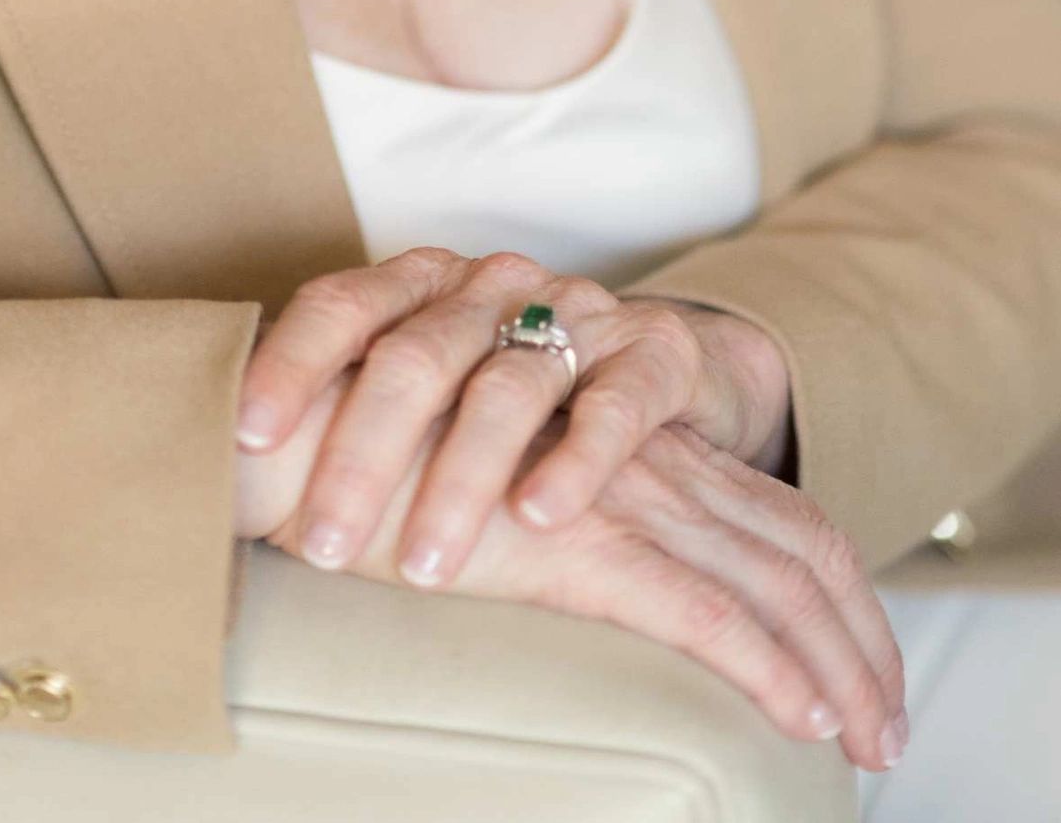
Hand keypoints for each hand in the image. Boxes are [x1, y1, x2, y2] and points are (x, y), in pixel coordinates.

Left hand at [235, 247, 792, 590]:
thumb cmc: (512, 394)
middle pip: (413, 358)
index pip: (339, 306)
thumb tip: (218, 482)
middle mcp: (492, 285)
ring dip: (459, 480)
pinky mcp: (655, 352)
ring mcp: (577, 309)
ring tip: (425, 566)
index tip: (241, 438)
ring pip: (506, 386)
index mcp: (422, 284)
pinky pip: (615, 401)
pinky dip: (576, 461)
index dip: (288, 365)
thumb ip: (348, 413)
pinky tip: (539, 518)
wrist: (662, 366)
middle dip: (362, 456)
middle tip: (322, 547)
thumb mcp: (432, 391)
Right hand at [248, 378, 907, 777]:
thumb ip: (536, 512)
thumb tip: (569, 581)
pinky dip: (768, 668)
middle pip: (794, 534)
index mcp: (619, 437)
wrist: (278, 429)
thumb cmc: (356, 462)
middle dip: (860, 636)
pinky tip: (806, 719)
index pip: (767, 507)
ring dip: (836, 664)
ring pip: (771, 572)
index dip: (829, 590)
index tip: (860, 673)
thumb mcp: (475, 490)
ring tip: (873, 740)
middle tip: (892, 726)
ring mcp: (609, 487)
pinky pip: (702, 606)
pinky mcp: (574, 533)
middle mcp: (631, 448)